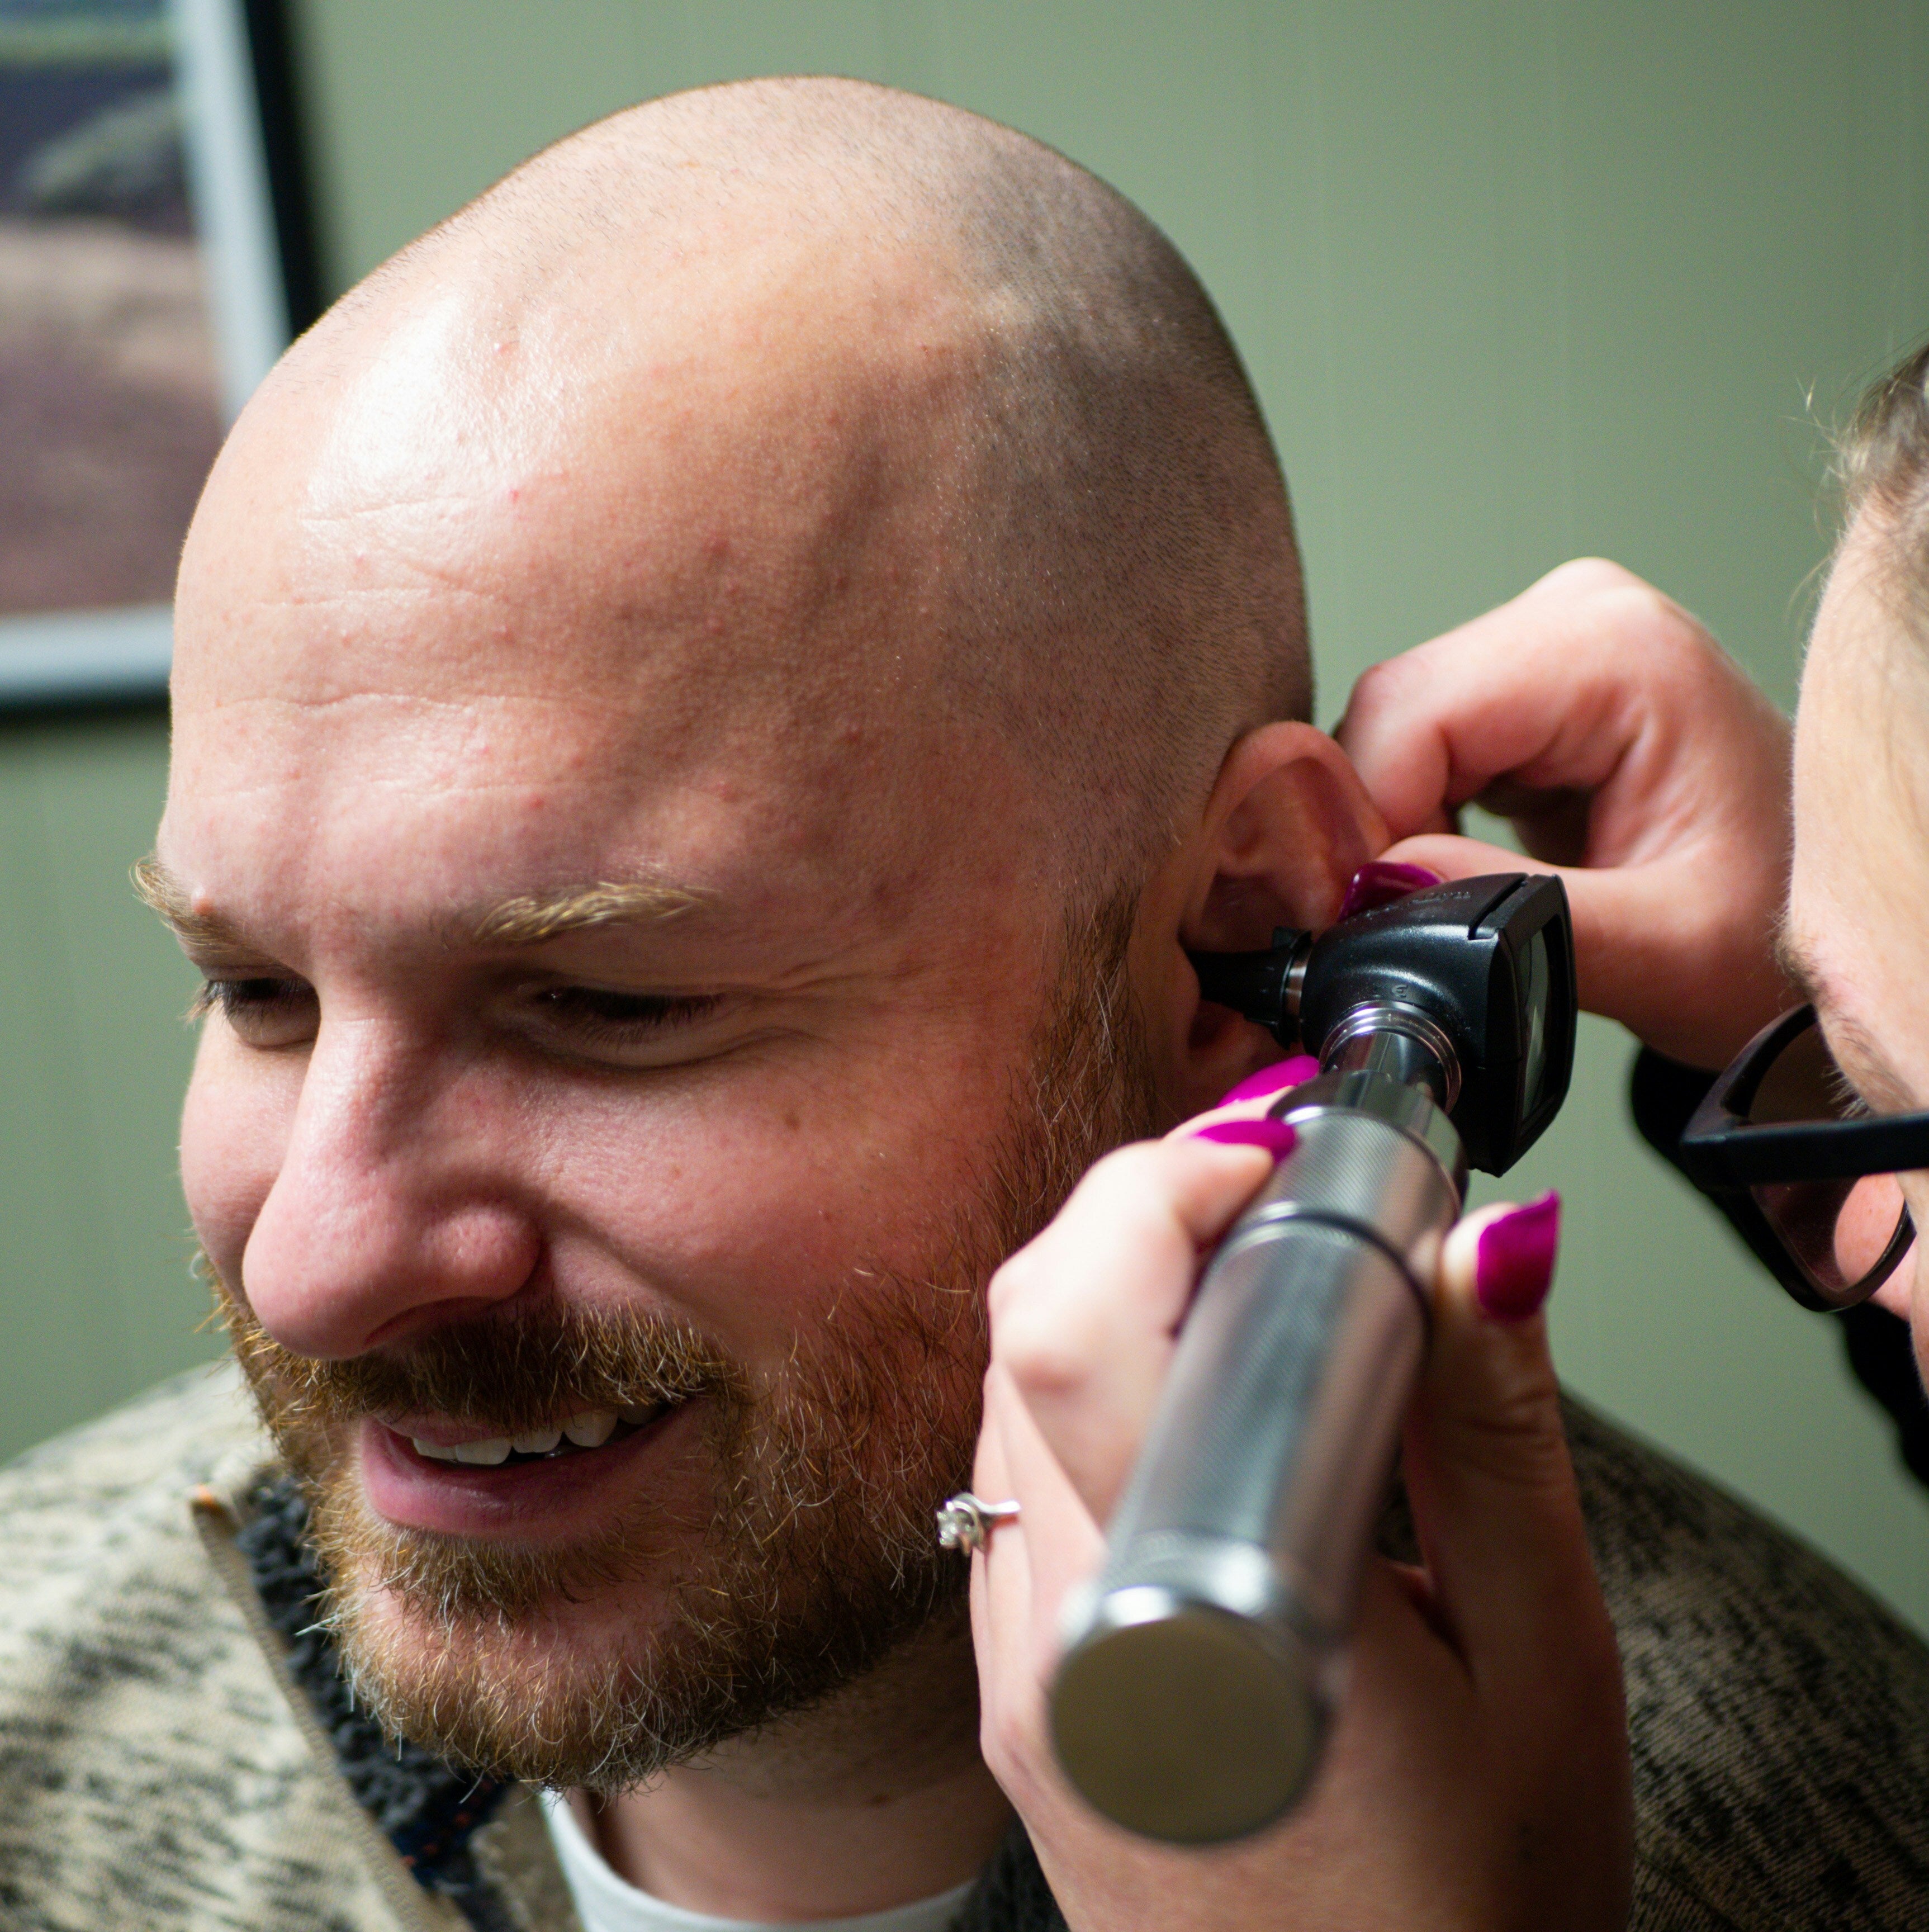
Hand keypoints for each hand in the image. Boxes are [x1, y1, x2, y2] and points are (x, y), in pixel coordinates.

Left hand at [970, 1089, 1631, 1931]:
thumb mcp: (1537, 1664)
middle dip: (1139, 1215)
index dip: (1168, 1190)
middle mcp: (1061, 1641)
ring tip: (1248, 1285)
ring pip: (1006, 1395)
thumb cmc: (1468, 1915)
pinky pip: (1011, 1484)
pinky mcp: (1011, 1702)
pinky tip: (1194, 1407)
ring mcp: (1017, 1677)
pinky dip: (1087, 1401)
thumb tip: (1484, 1242)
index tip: (1276, 1146)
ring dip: (1111, 1301)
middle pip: (1027, 1332)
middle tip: (1270, 1191)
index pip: (1084, 1325)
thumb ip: (1491, 1433)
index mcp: (1190, 1623)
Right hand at [1337, 557, 1792, 1066]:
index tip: (1369, 914)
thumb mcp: (1663, 950)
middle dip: (1378, 827)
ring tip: (1464, 899)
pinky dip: (1416, 820)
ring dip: (1396, 828)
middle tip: (1420, 923)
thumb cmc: (1779, 931)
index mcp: (1620, 651)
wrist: (1814, 933)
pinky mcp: (1531, 689)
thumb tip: (1376, 886)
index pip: (1410, 711)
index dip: (1365, 820)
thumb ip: (1514, 911)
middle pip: (1390, 713)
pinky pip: (1418, 745)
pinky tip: (1470, 867)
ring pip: (1390, 732)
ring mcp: (1552, 646)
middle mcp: (1581, 618)